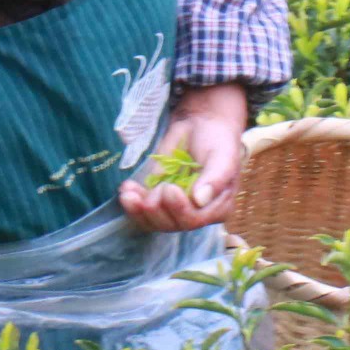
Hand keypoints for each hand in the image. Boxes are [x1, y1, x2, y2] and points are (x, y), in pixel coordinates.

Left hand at [119, 83, 248, 232]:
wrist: (200, 125)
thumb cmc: (217, 140)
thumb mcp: (223, 156)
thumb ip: (215, 178)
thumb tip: (199, 200)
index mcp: (217, 207)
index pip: (196, 220)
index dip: (180, 209)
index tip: (169, 188)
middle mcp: (196, 213)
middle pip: (173, 224)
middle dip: (157, 209)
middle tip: (156, 187)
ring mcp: (174, 209)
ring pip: (154, 221)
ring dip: (139, 209)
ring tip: (129, 192)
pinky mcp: (157, 201)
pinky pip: (142, 212)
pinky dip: (132, 204)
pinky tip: (126, 189)